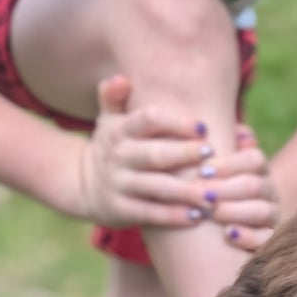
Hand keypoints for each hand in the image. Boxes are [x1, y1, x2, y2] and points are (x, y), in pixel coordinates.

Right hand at [77, 75, 214, 227]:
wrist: (83, 185)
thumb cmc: (113, 148)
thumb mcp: (108, 120)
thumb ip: (114, 97)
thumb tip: (121, 79)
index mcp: (120, 131)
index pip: (148, 120)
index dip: (176, 123)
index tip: (203, 129)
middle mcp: (119, 157)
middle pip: (155, 154)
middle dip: (184, 154)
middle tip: (212, 156)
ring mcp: (119, 184)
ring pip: (157, 187)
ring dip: (186, 191)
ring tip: (213, 194)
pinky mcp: (122, 210)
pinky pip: (151, 213)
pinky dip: (174, 216)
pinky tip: (198, 217)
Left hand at [206, 124, 279, 251]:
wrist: (218, 228)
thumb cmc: (210, 187)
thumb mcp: (212, 166)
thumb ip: (218, 147)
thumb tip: (238, 131)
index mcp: (258, 169)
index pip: (254, 159)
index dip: (229, 164)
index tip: (203, 170)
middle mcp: (269, 190)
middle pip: (254, 185)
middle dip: (225, 189)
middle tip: (201, 193)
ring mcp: (272, 216)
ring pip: (261, 211)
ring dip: (233, 210)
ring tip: (209, 212)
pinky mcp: (269, 241)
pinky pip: (266, 239)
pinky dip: (248, 236)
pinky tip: (229, 234)